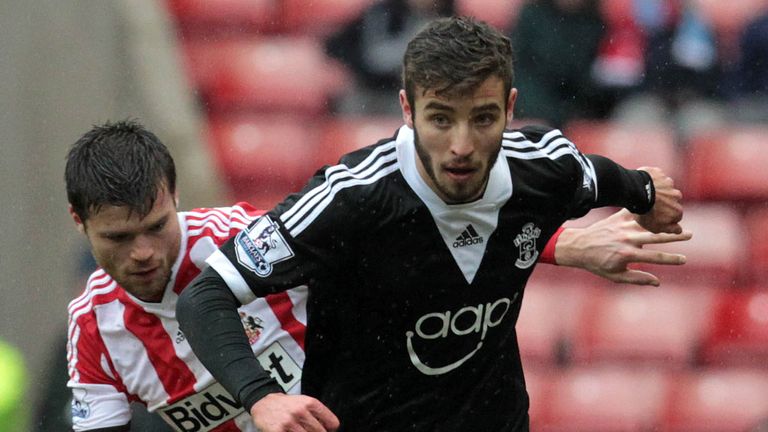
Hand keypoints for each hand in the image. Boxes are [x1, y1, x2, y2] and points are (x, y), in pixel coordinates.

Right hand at [250, 393, 338, 431]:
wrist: (263, 404)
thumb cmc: (286, 405)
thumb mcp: (304, 403)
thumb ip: (317, 414)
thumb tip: (330, 428)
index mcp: (310, 403)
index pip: (332, 423)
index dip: (330, 429)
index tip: (326, 430)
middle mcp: (301, 412)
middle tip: (308, 430)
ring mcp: (289, 422)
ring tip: (298, 430)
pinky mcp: (278, 431)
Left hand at [555, 209, 691, 285]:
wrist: (579, 246)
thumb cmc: (597, 264)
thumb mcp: (616, 276)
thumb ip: (637, 278)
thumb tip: (657, 282)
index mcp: (628, 254)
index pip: (656, 257)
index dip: (672, 259)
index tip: (684, 259)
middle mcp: (627, 239)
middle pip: (657, 237)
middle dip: (675, 236)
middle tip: (690, 234)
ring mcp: (623, 226)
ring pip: (648, 223)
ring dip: (664, 222)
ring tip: (677, 221)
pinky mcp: (618, 217)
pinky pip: (636, 212)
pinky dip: (647, 210)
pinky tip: (659, 208)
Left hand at [636, 166, 683, 233]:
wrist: (635, 193)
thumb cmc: (645, 212)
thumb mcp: (657, 227)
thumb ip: (670, 229)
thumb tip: (679, 230)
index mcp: (678, 210)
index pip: (675, 215)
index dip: (665, 217)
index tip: (655, 216)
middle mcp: (677, 196)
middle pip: (671, 200)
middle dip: (663, 203)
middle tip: (649, 205)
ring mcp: (668, 183)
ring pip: (664, 188)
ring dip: (658, 190)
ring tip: (644, 194)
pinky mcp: (659, 173)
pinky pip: (656, 177)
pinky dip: (651, 180)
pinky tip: (642, 184)